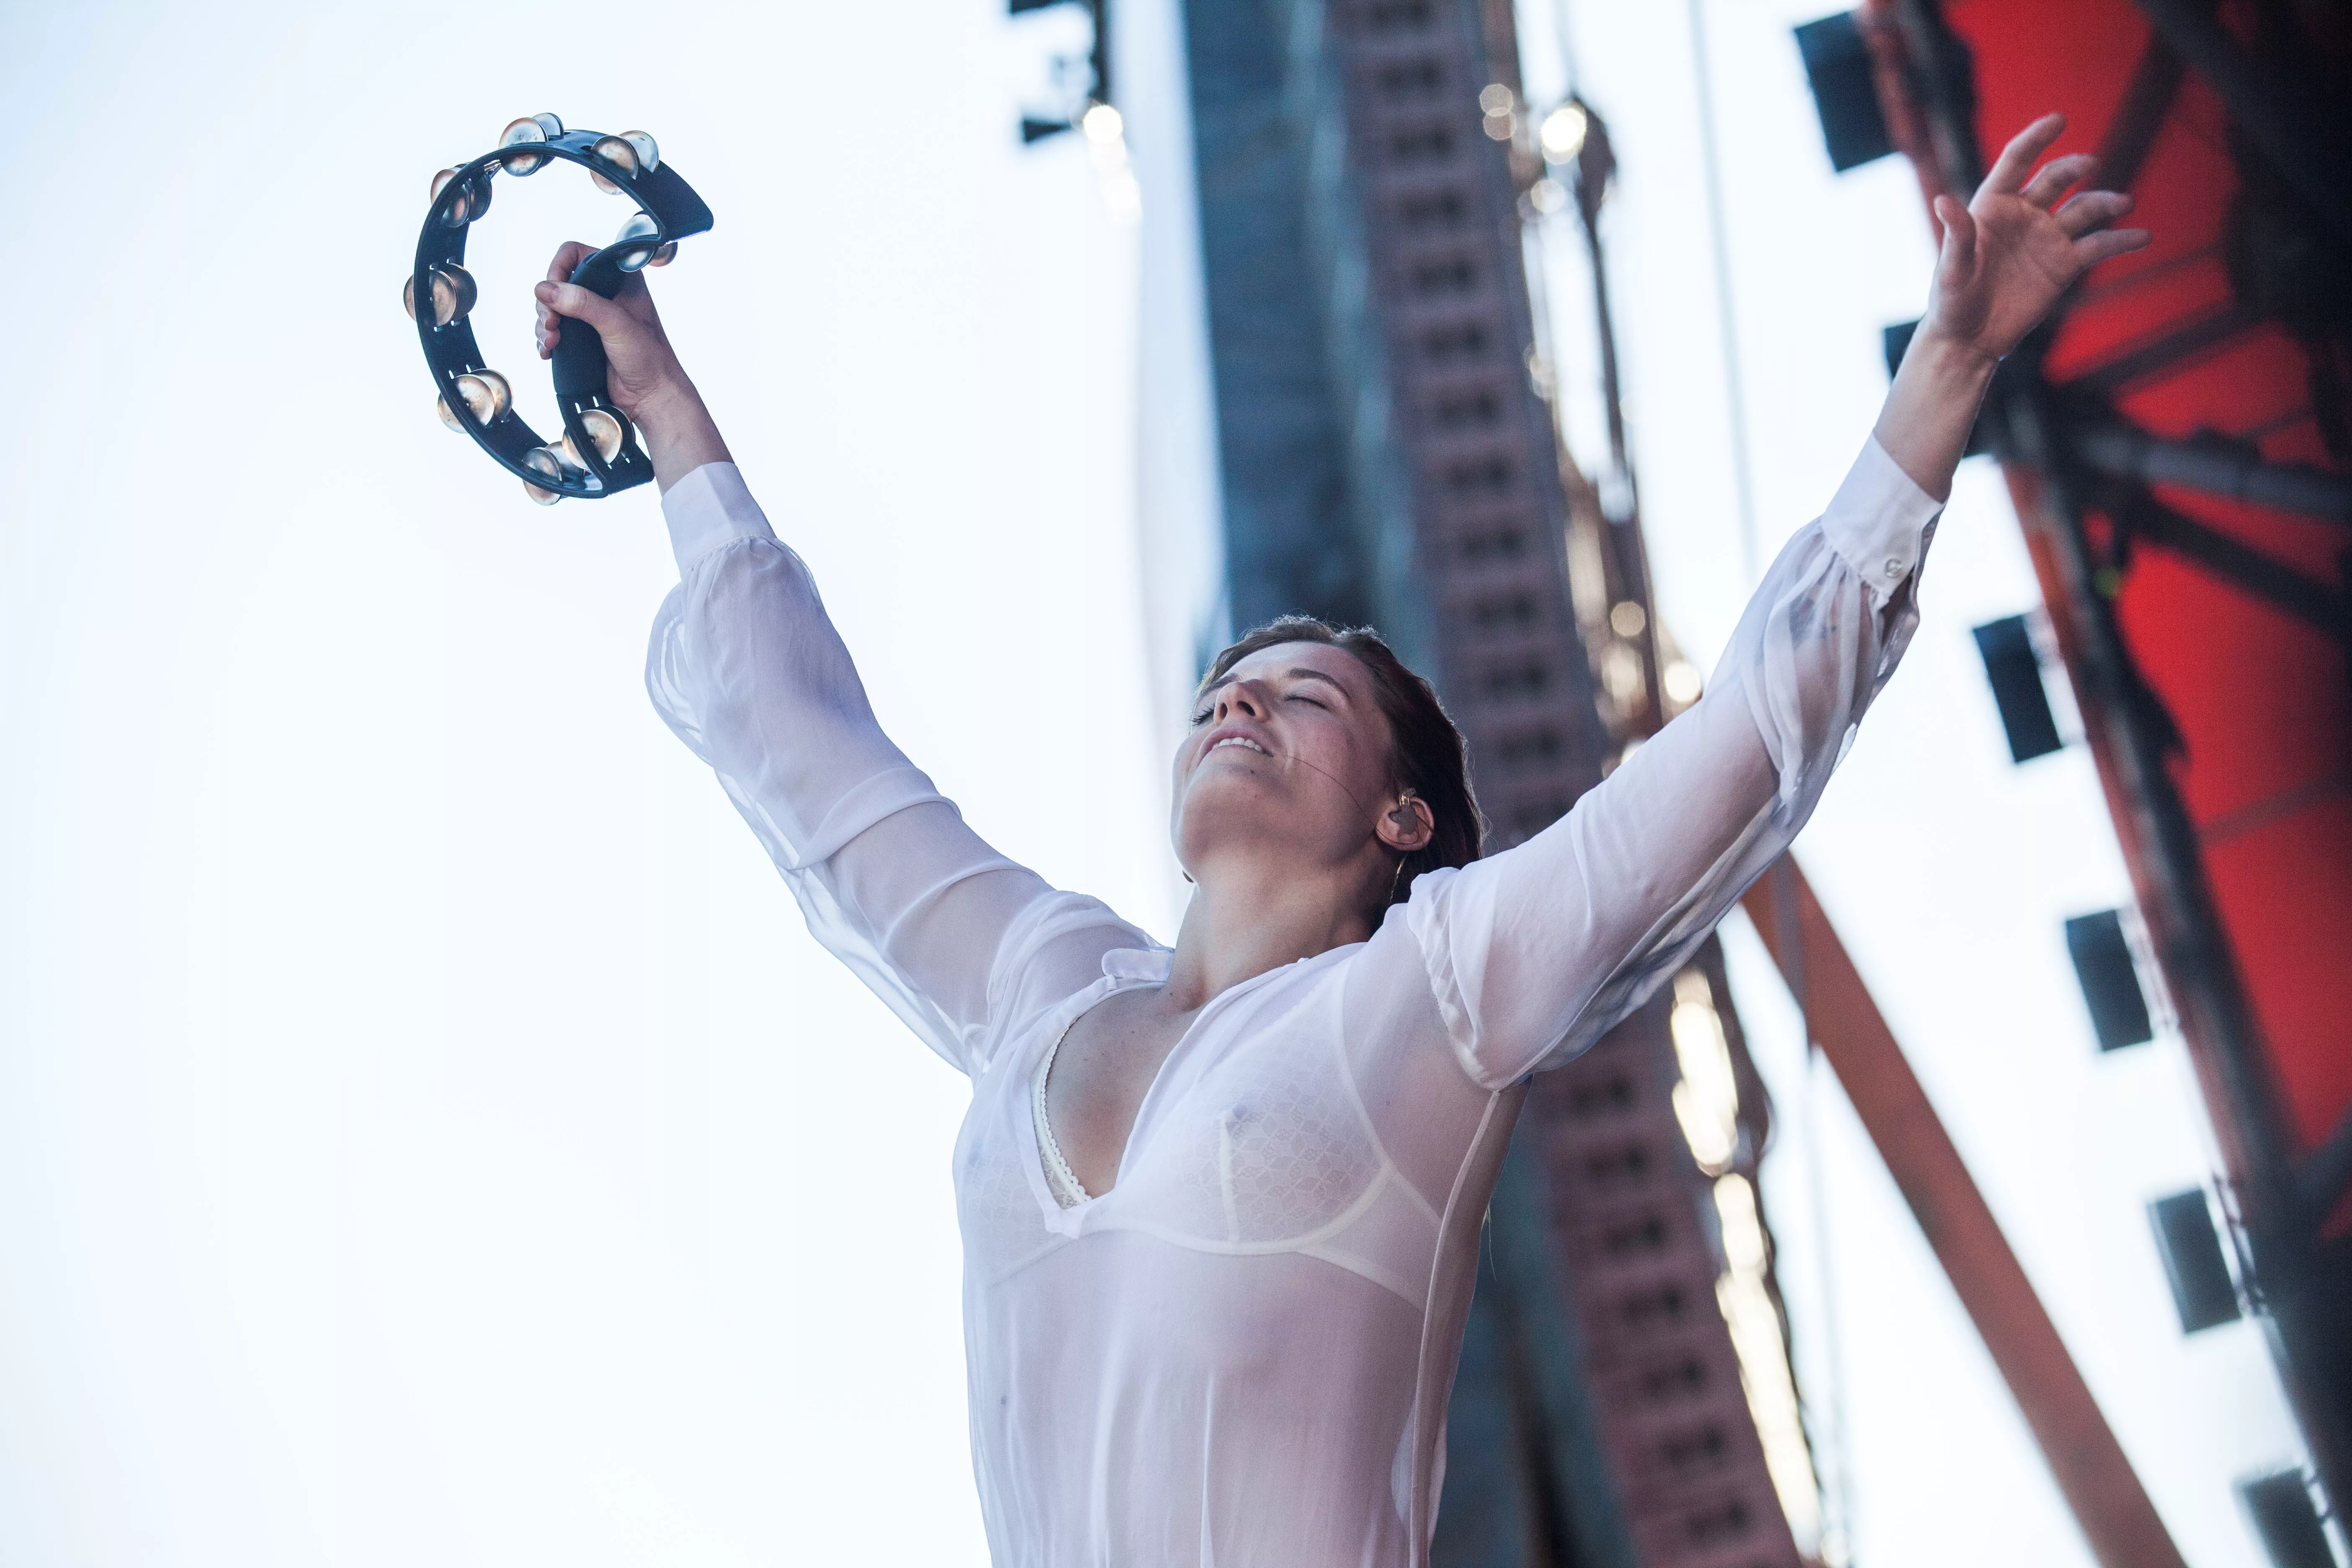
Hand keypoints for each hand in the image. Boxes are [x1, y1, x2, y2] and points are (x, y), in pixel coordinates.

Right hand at [533, 240, 684, 417]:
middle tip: (551, 325)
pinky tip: (549, 351)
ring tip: (552, 343)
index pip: (576, 254)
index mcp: (619, 278)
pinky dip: (546, 338)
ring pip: (552, 306)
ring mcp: (591, 314)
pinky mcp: (582, 336)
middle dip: (548, 303)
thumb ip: (584, 303)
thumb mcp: (617, 324)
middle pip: (558, 281)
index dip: (558, 269)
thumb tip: (546, 289)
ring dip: (544, 323)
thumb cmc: (649, 359)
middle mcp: (604, 292)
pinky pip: (553, 328)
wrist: (651, 396)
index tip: (553, 292)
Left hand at [1915, 113, 2151, 367]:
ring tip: (2124, 203)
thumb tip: (1942, 200)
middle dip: (2074, 167)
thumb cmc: (1951, 303)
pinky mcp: (2064, 264)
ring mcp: (2047, 238)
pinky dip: (2121, 241)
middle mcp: (2024, 215)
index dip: (2035, 138)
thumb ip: (1956, 235)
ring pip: (2083, 209)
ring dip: (2105, 202)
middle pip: (2056, 179)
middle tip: (2090, 164)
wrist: (1969, 340)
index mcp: (1992, 205)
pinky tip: (2142, 237)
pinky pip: (2098, 246)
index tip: (2058, 119)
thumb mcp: (1950, 270)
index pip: (2016, 161)